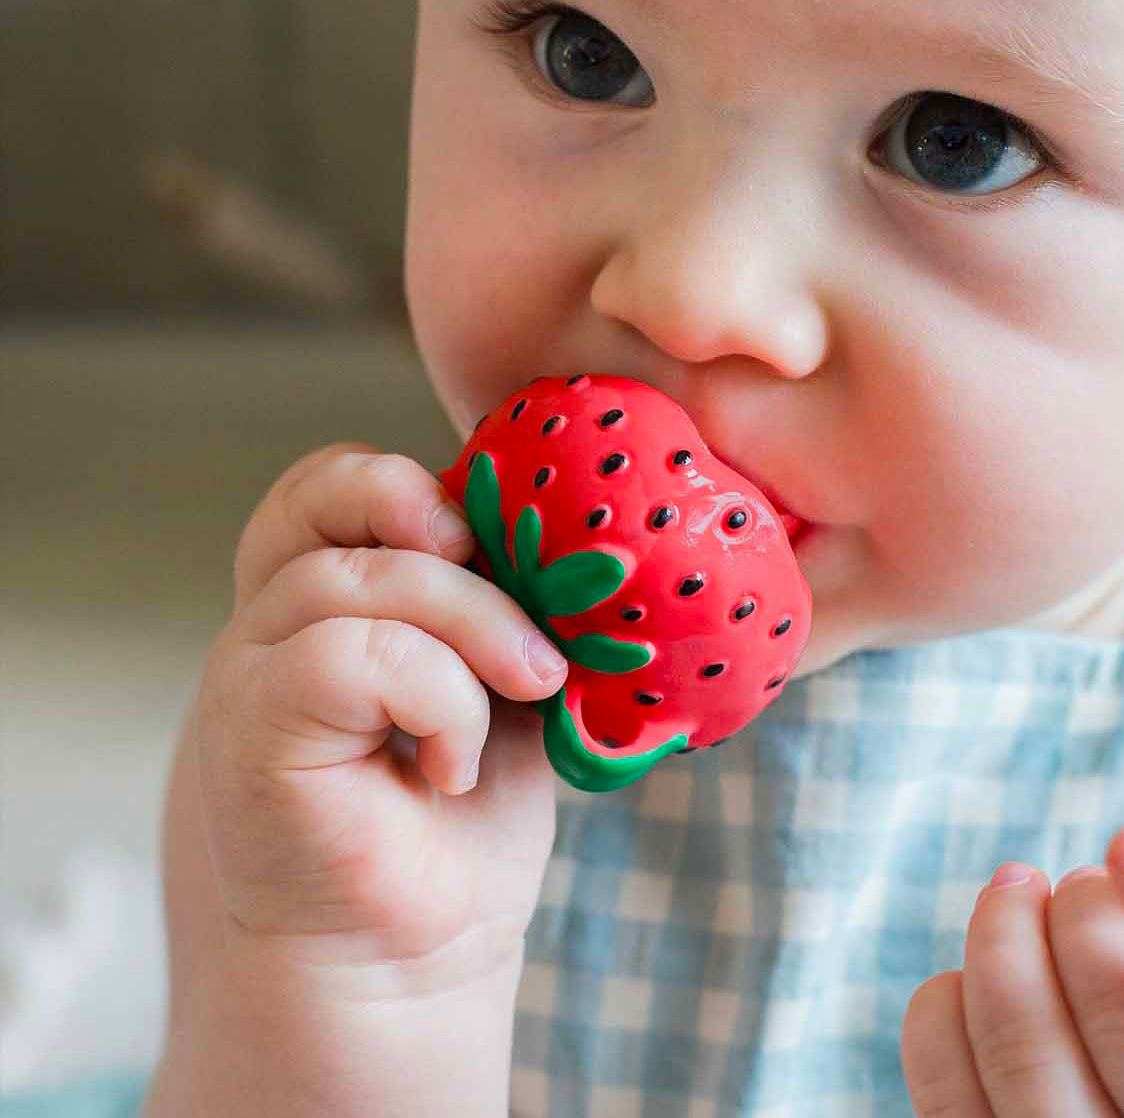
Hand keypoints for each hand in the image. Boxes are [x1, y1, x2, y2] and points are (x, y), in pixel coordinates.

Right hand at [185, 443, 568, 981]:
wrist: (415, 956)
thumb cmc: (459, 827)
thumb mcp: (498, 687)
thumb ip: (498, 608)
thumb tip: (559, 539)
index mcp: (323, 603)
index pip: (331, 484)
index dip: (406, 484)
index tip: (495, 539)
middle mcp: (270, 624)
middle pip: (340, 504)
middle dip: (462, 551)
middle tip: (534, 644)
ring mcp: (248, 673)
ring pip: (355, 577)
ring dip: (472, 632)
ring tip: (521, 701)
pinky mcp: (248, 730)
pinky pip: (351, 653)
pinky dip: (436, 699)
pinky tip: (451, 766)